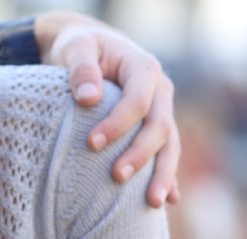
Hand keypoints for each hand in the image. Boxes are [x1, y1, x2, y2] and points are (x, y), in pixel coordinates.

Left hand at [34, 11, 180, 207]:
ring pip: (170, 144)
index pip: (138, 101)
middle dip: (141, 154)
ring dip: (163, 173)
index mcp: (144, 67)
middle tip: (116, 177)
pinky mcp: (155, 125)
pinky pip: (166, 151)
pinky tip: (169, 198)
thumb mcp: (76, 47)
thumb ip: (81, 68)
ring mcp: (161, 109)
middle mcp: (160, 89)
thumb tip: (88, 98)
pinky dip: (169, 174)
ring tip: (154, 202)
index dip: (118, 124)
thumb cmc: (80, 45)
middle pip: (159, 127)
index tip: (91, 143)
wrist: (88, 44)